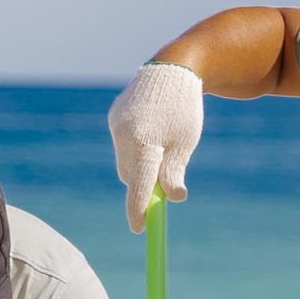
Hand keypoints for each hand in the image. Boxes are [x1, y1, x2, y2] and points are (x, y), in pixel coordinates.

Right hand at [109, 62, 202, 230]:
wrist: (173, 68)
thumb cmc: (184, 109)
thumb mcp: (185, 143)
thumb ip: (174, 172)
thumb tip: (172, 198)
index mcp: (144, 141)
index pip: (139, 184)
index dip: (138, 210)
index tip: (139, 229)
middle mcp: (123, 134)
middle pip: (131, 176)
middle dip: (144, 187)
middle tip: (163, 192)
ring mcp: (115, 124)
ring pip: (126, 162)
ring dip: (141, 167)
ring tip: (163, 149)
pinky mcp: (113, 117)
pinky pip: (122, 145)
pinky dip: (135, 150)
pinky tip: (151, 134)